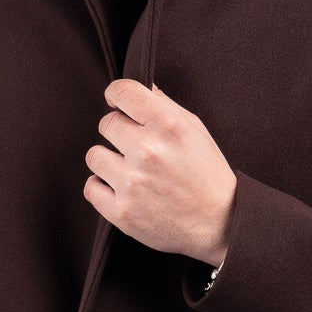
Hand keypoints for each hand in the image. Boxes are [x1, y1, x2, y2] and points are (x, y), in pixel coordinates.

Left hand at [84, 79, 236, 267]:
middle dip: (118, 130)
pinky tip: (121, 189)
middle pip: (106, 123)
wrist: (220, 224)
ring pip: (94, 155)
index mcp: (168, 125)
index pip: (123, 92)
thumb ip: (165, 106)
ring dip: (108, 160)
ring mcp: (132, 183)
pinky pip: (91, 187)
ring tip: (129, 170)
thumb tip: (141, 87)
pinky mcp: (121, 211)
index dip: (116, 94)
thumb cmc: (208, 175)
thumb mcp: (196, 131)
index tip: (116, 102)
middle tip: (135, 146)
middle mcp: (148, 151)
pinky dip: (102, 187)